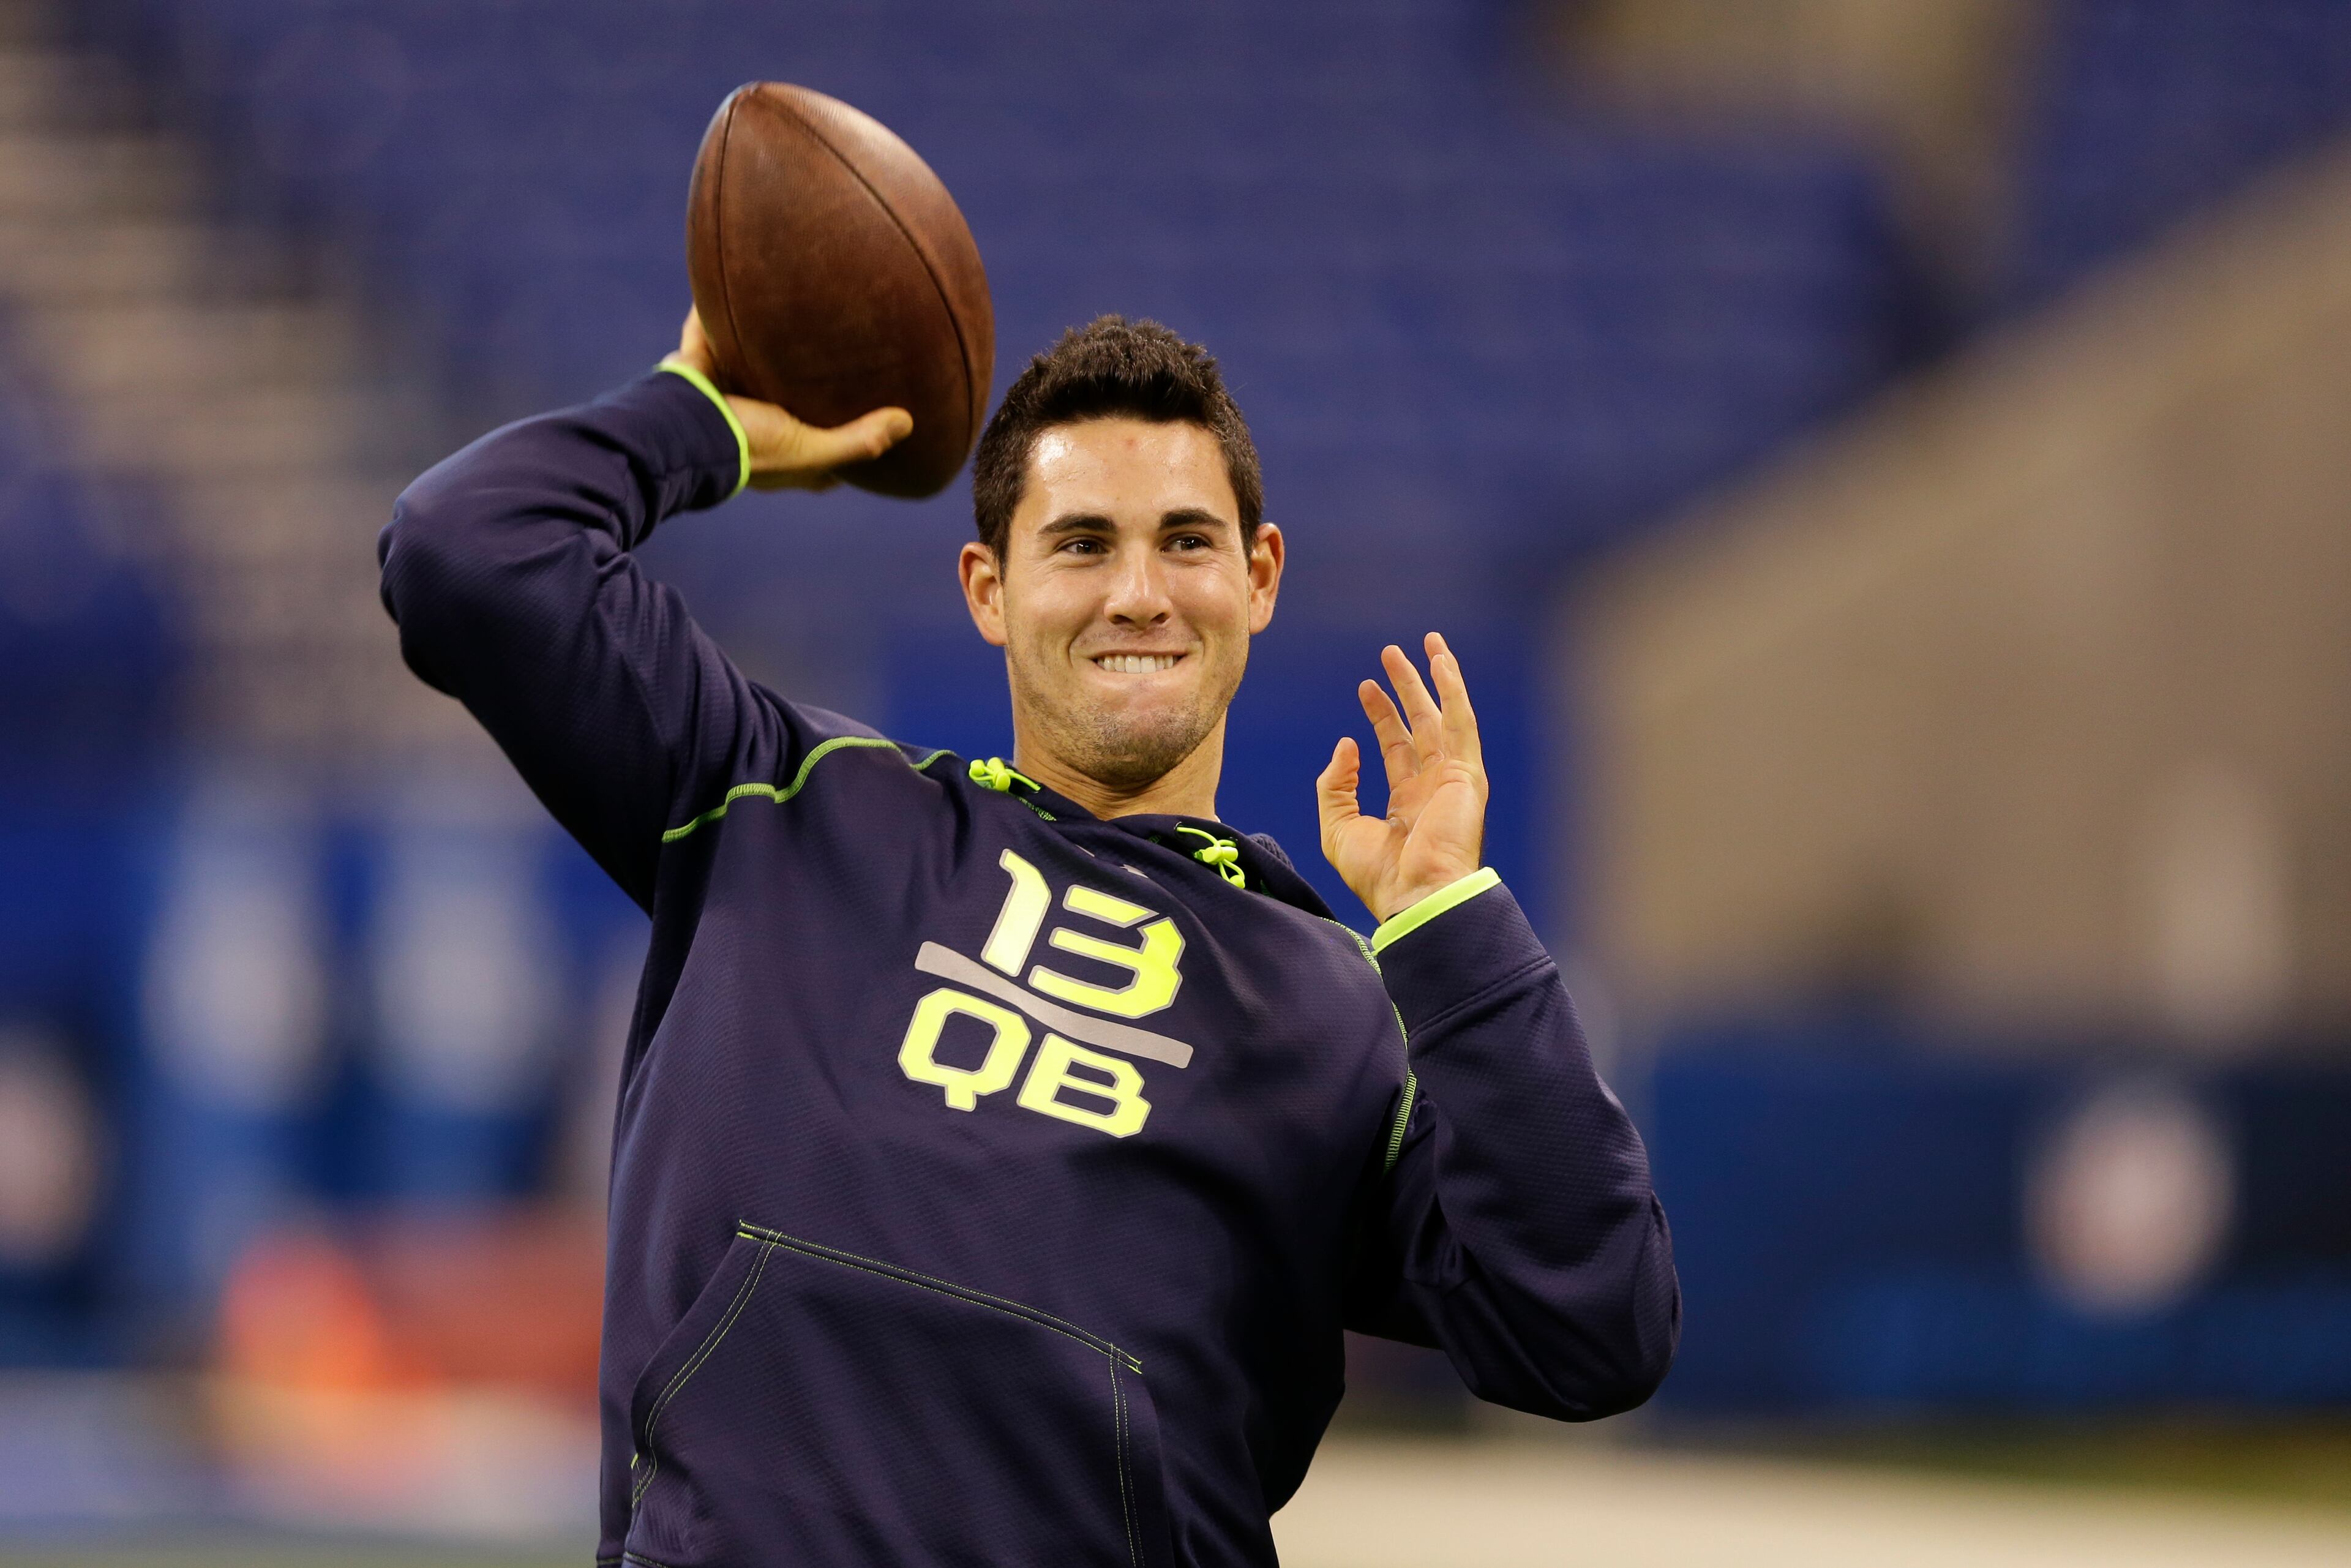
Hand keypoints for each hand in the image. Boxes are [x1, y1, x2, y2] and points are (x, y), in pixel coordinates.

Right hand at [667, 308, 912, 490]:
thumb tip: (909, 423)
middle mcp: (755, 423)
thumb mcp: (810, 449)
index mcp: (783, 451)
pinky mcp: (701, 366)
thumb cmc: (747, 448)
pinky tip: (737, 283)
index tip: (879, 419)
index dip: (849, 441)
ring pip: (753, 363)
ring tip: (793, 314)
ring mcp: (725, 393)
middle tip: (843, 359)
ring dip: (768, 346)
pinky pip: (712, 331)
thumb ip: (858, 440)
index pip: (826, 453)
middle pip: (791, 400)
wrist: (680, 427)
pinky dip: (719, 313)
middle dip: (810, 384)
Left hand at [1316, 632, 1487, 923]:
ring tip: (1423, 645)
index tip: (1365, 688)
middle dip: (1406, 689)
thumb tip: (1346, 743)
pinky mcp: (1467, 775)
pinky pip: (1462, 723)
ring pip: (1444, 717)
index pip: (1395, 747)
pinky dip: (1454, 691)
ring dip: (1434, 680)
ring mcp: (1453, 780)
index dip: (1380, 715)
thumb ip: (1335, 785)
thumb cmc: (1379, 876)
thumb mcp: (1338, 827)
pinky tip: (1443, 663)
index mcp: (1406, 803)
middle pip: (1420, 725)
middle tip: (1390, 655)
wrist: (1415, 897)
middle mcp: (1432, 788)